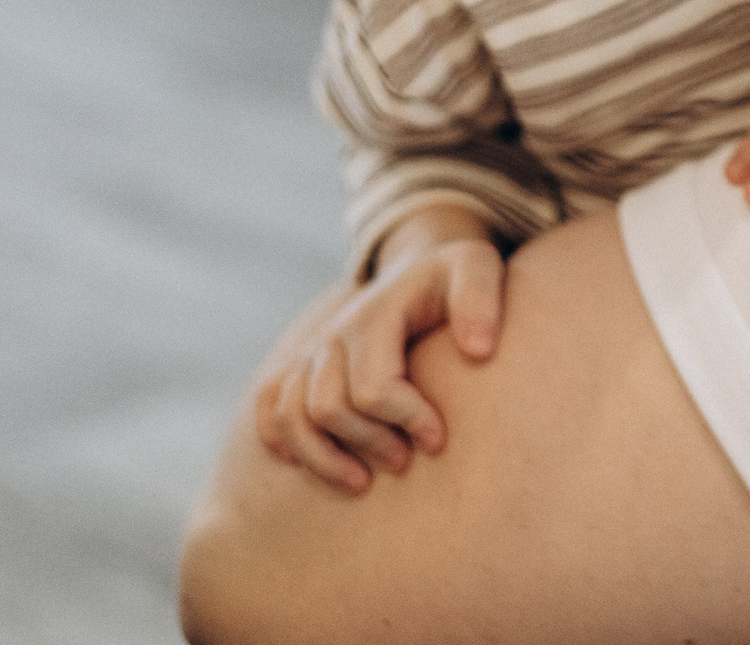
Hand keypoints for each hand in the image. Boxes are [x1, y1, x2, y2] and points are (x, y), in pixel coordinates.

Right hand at [248, 207, 503, 494]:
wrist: (416, 268)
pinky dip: (283, 441)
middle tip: (405, 461)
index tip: (437, 439)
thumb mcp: (477, 268)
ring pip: (290, 417)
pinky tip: (311, 463)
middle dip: (368, 443)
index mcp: (373, 317)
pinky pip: (269, 409)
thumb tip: (479, 351)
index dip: (407, 420)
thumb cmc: (451, 278)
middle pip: (328, 409)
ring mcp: (312, 353)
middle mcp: (333, 336)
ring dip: (323, 459)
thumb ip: (480, 300)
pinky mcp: (300, 367)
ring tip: (362, 482)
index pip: (373, 389)